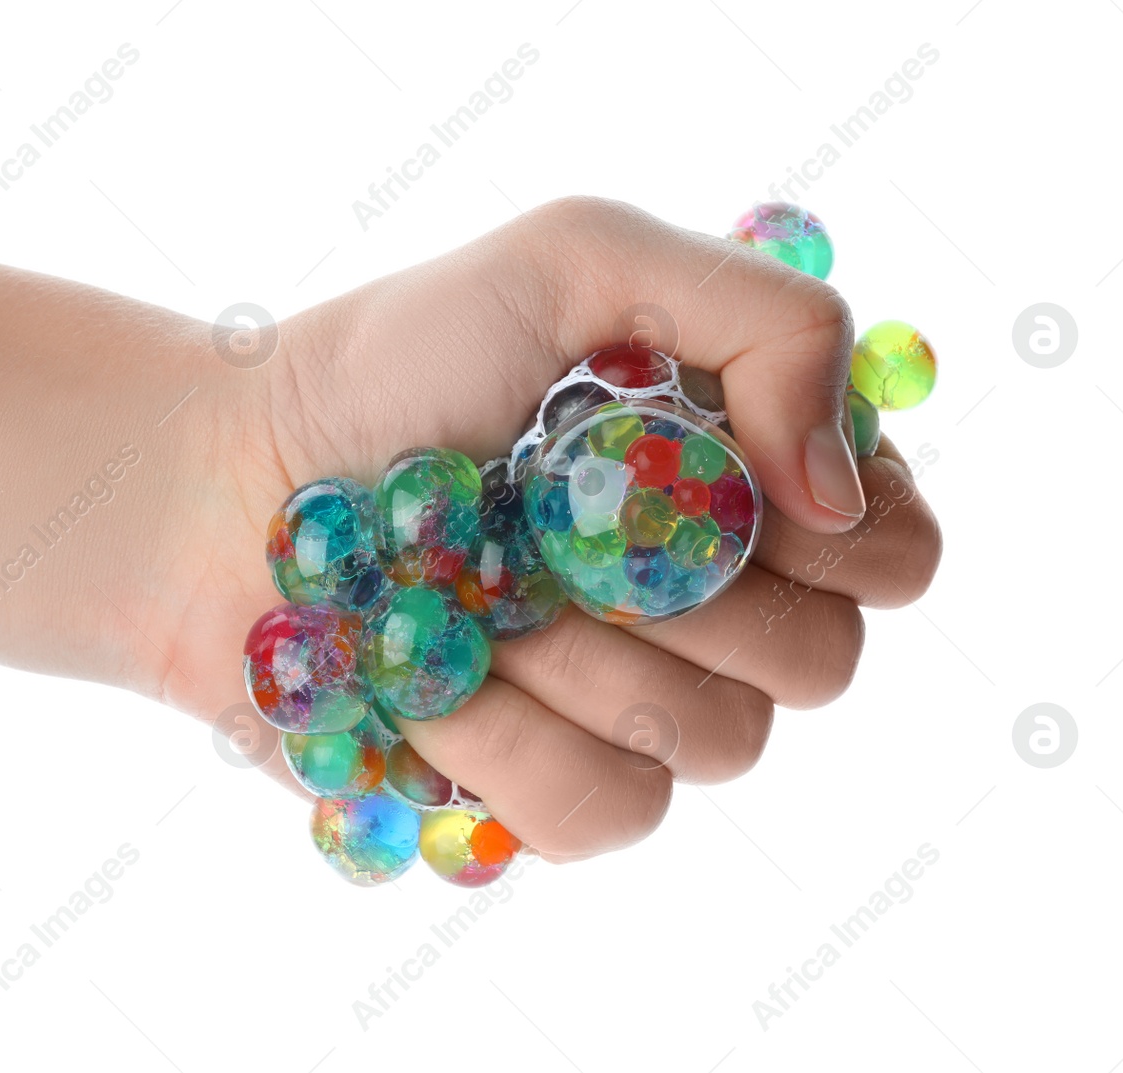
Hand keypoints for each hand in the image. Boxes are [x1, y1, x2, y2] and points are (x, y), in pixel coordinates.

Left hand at [147, 197, 942, 861]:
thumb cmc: (395, 361)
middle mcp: (714, 607)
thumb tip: (845, 500)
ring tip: (479, 586)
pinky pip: (606, 811)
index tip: (719, 473)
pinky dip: (505, 739)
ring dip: (577, 654)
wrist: (224, 485)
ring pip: (719, 743)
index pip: (898, 553)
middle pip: (823, 664)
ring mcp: (637, 711)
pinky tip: (435, 677)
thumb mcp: (580, 258)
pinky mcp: (551, 792)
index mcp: (749, 485)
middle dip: (680, 584)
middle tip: (557, 517)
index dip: (832, 533)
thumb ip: (767, 322)